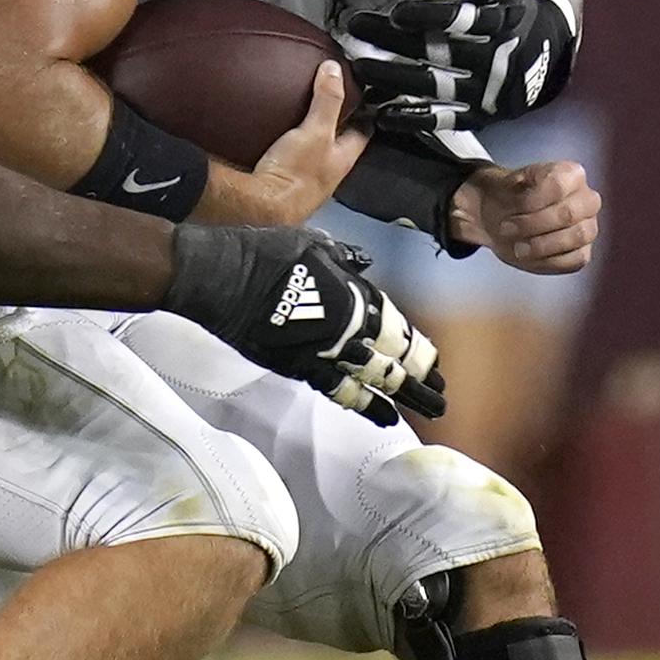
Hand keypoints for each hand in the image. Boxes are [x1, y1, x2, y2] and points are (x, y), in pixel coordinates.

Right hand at [161, 225, 446, 422]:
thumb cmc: (261, 253)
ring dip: (404, 397)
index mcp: (353, 295)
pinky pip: (339, 391)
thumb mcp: (311, 244)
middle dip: (420, 380)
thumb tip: (362, 263)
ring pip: (375, 380)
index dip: (417, 347)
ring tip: (428, 411)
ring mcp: (324, 351)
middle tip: (440, 397)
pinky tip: (383, 416)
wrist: (219, 278)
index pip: (396, 328)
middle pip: (393, 360)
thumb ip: (342, 258)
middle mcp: (347, 328)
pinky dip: (364, 405)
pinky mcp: (298, 367)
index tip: (434, 363)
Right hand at [247, 60, 369, 225]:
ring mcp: (307, 181)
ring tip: (302, 121)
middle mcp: (328, 172)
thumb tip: (333, 72)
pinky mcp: (283, 185)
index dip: (364, 114)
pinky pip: (291, 162)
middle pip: (339, 144)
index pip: (363, 131)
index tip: (363, 99)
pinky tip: (275, 144)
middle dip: (337, 127)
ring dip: (311, 140)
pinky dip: (287, 151)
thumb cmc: (294, 179)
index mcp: (343, 158)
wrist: (262, 208)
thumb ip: (327, 99)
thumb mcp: (316, 129)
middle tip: (330, 106)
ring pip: (316, 155)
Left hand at [336, 0, 578, 130]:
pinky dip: (414, 118)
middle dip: (393, 41)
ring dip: (394, 78)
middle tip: (357, 30)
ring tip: (361, 70)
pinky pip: (444, 120)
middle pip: (438, 51)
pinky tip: (384, 114)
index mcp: (502, 24)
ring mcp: (485, 92)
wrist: (548, 56)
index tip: (396, 13)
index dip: (428, 17)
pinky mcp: (479, 116)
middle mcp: (494, 60)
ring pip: (434, 86)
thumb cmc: (516, 16)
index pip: (461, 20)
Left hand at [452, 159, 597, 274]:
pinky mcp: (583, 252)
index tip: (508, 209)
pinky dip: (549, 261)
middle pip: (569, 213)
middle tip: (506, 229)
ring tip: (517, 247)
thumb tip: (519, 185)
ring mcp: (589, 226)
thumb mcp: (501, 187)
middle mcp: (587, 199)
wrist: (502, 218)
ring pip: (577, 237)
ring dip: (541, 245)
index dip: (531, 200)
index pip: (557, 185)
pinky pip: (575, 260)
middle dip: (533, 224)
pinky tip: (528, 256)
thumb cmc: (507, 198)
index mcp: (571, 173)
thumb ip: (512, 188)